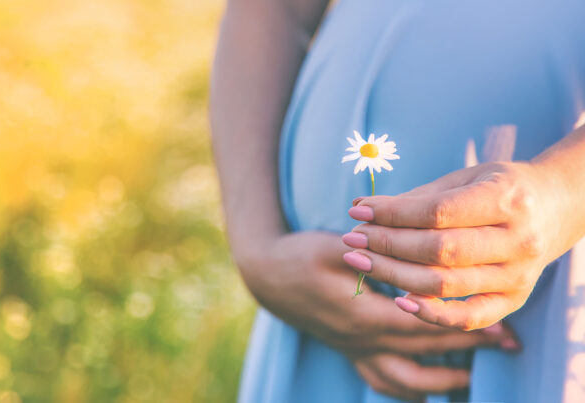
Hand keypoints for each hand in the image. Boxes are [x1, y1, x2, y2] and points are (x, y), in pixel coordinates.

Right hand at [237, 231, 518, 398]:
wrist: (268, 277)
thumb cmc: (299, 256)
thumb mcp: (331, 246)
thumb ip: (370, 252)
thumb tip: (409, 250)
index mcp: (363, 314)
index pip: (425, 325)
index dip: (464, 325)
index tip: (500, 323)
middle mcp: (362, 340)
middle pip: (425, 354)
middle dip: (468, 349)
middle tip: (505, 343)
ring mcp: (355, 350)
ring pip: (404, 381)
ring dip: (441, 381)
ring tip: (471, 377)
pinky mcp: (349, 350)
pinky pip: (383, 381)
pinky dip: (410, 389)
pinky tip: (429, 385)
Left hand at [342, 161, 576, 329]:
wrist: (556, 210)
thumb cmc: (500, 188)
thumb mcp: (465, 179)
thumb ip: (416, 197)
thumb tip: (361, 207)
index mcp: (505, 200)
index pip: (437, 213)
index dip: (392, 214)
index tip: (357, 211)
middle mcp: (517, 241)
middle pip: (438, 250)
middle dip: (386, 245)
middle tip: (352, 237)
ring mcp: (517, 276)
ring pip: (445, 284)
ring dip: (394, 275)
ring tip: (360, 260)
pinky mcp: (514, 300)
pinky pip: (468, 318)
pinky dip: (432, 314)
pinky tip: (398, 300)